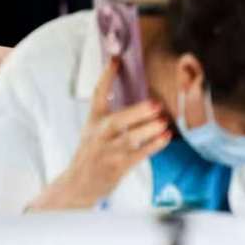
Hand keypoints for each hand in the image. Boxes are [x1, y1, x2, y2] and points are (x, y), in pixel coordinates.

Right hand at [31, 59, 169, 209]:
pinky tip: (165, 138)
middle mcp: (99, 134)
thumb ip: (109, 118)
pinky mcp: (118, 166)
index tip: (115, 60)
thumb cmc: (91, 154)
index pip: (97, 94)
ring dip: (149, 130)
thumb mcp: (93, 132)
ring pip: (131, 138)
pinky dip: (153, 145)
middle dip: (137, 112)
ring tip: (164, 122)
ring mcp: (108, 151)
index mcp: (93, 121)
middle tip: (155, 104)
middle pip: (118, 120)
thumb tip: (136, 103)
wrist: (79, 183)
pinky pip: (139, 154)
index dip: (106, 76)